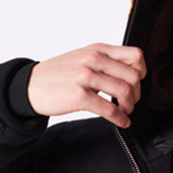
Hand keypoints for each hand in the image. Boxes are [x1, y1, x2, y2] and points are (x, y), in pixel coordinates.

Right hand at [26, 44, 146, 126]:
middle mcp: (94, 59)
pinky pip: (110, 109)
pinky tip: (121, 122)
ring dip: (129, 107)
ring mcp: (86, 76)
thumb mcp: (82, 58)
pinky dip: (120, 119)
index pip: (135, 55)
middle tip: (130, 103)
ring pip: (124, 91)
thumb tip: (128, 73)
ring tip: (124, 112)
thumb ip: (104, 61)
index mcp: (98, 49)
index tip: (135, 84)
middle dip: (137, 94)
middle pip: (133, 76)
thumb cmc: (58, 75)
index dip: (141, 73)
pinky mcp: (79, 95)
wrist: (30, 86)